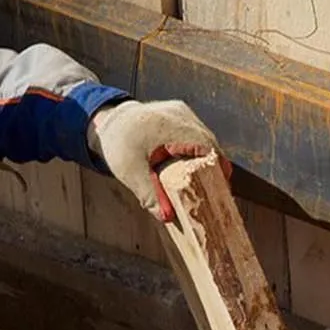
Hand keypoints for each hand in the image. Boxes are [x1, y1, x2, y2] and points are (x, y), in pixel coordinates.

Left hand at [89, 99, 225, 222]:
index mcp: (169, 126)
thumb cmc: (118, 146)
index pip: (206, 147)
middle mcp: (180, 114)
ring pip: (206, 137)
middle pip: (210, 143)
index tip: (221, 187)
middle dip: (214, 166)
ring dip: (207, 157)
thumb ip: (149, 195)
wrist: (108, 122)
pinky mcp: (182, 112)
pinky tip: (196, 166)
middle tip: (216, 190)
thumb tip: (168, 218)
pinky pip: (198, 132)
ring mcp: (182, 111)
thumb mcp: (130, 172)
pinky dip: (199, 149)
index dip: (218, 167)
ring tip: (208, 181)